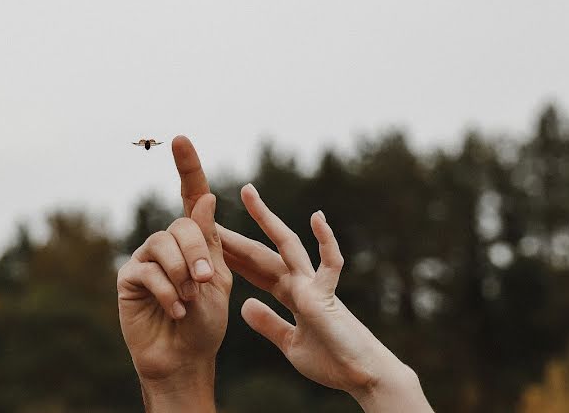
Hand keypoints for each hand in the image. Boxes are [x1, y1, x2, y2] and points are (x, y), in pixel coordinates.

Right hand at [117, 136, 231, 411]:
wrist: (186, 356)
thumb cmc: (206, 320)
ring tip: (189, 300)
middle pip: (183, 226)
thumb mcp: (218, 278)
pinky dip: (168, 292)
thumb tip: (205, 197)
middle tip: (204, 283)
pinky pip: (149, 270)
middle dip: (198, 254)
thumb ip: (210, 240)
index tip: (181, 139)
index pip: (191, 194)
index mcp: (196, 237)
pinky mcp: (130, 277)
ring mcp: (148, 257)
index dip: (188, 166)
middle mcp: (170, 241)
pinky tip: (175, 309)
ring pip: (165, 245)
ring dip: (183, 275)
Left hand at [219, 183, 432, 411]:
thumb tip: (244, 305)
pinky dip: (326, 241)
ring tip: (247, 193)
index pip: (254, 269)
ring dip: (266, 218)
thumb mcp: (289, 344)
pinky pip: (329, 264)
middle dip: (235, 234)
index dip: (231, 255)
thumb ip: (269, 323)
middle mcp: (300, 283)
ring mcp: (313, 285)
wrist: (361, 376)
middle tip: (207, 211)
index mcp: (290, 294)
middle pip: (261, 253)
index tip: (207, 238)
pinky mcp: (328, 295)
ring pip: (287, 245)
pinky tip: (317, 217)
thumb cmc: (332, 360)